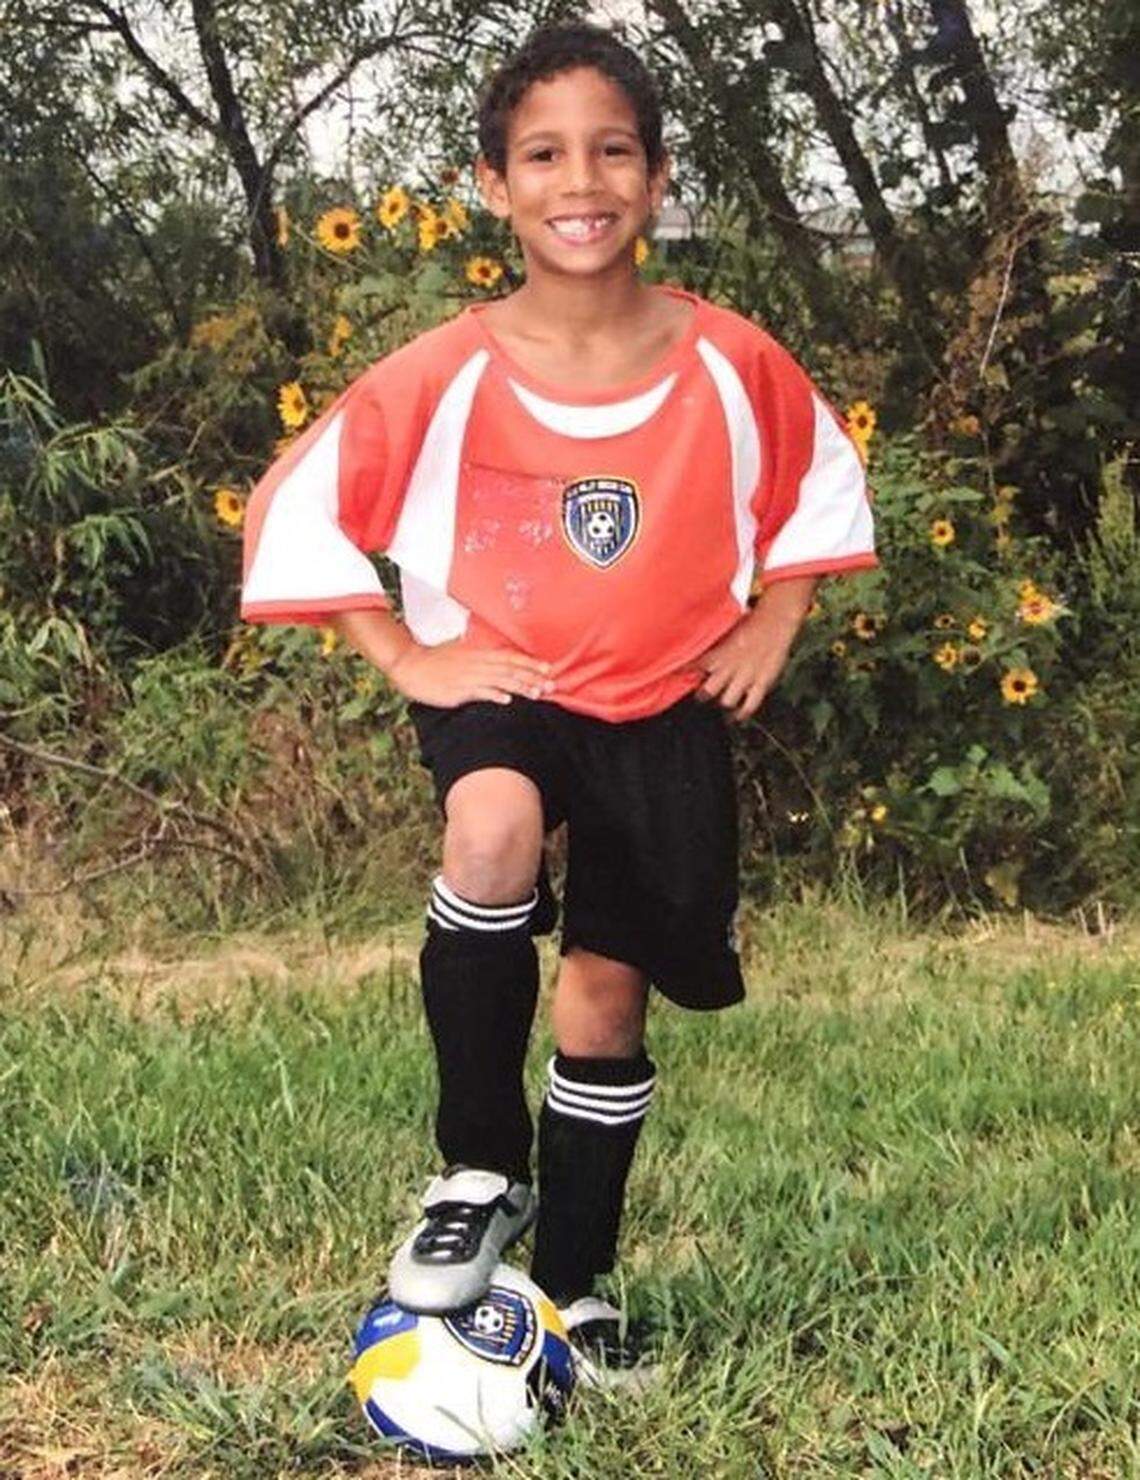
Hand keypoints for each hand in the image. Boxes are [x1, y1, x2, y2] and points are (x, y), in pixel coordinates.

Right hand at [388, 639, 554, 707]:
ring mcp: (467, 676)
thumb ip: (480, 658)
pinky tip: (507, 700)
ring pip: (499, 680)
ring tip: (536, 694)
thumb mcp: (460, 653)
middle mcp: (476, 663)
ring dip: (519, 687)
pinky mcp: (457, 689)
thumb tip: (498, 664)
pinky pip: (478, 692)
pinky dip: (493, 695)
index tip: (548, 668)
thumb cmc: (435, 660)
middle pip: (509, 669)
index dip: (530, 662)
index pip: (509, 656)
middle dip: (532, 677)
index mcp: (478, 653)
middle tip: (551, 685)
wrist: (410, 664)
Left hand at [689, 616, 792, 721]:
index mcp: (717, 654)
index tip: (677, 677)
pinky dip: (743, 713)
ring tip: (723, 704)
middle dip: (704, 696)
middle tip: (703, 695)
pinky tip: (738, 716)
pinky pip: (750, 705)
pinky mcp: (761, 683)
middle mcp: (729, 668)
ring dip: (724, 703)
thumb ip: (712, 646)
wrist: (773, 621)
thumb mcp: (724, 633)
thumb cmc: (748, 625)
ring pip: (727, 702)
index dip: (684, 674)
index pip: (693, 668)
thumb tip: (694, 648)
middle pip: (707, 692)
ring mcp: (745, 677)